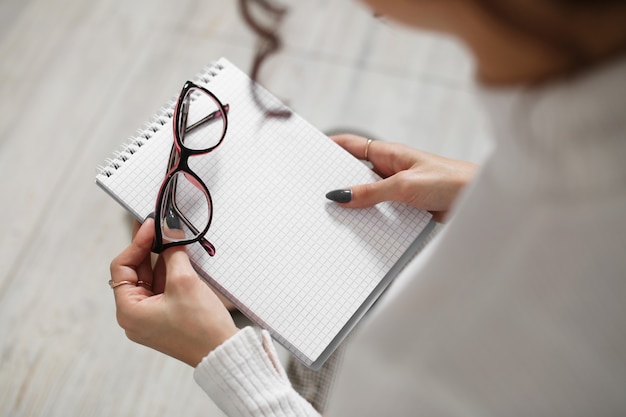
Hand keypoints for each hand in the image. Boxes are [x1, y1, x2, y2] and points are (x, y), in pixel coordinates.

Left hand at [109, 218, 238, 366]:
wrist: (223, 353)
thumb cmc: (201, 326)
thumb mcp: (184, 282)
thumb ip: (173, 253)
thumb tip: (169, 231)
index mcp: (128, 311)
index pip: (122, 267)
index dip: (136, 243)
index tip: (151, 225)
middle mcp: (134, 316)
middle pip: (135, 272)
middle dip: (148, 249)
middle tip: (160, 226)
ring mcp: (149, 319)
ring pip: (149, 280)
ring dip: (161, 259)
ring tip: (172, 238)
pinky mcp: (165, 319)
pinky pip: (161, 289)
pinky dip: (169, 272)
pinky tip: (179, 256)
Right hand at [329, 134, 476, 221]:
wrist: (478, 199)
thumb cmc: (450, 181)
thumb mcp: (404, 186)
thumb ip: (371, 193)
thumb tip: (340, 196)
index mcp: (389, 154)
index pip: (350, 145)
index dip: (329, 147)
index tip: (308, 154)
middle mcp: (391, 169)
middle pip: (355, 174)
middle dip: (337, 182)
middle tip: (315, 194)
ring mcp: (398, 189)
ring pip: (367, 196)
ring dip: (355, 206)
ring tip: (333, 217)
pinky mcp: (406, 207)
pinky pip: (382, 212)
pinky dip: (371, 220)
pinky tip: (360, 231)